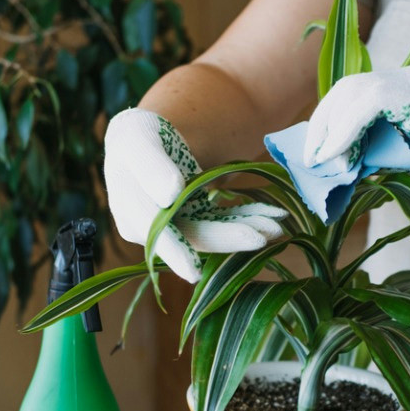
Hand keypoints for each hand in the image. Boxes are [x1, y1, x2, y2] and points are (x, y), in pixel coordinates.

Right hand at [105, 109, 285, 281]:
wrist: (146, 141)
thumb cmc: (137, 137)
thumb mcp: (137, 141)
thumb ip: (150, 166)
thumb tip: (169, 195)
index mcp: (133, 218)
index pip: (158, 236)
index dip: (177, 252)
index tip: (194, 273)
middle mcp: (156, 233)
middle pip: (193, 237)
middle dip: (228, 238)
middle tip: (262, 237)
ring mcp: (180, 229)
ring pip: (215, 233)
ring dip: (245, 229)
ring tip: (276, 226)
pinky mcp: (199, 222)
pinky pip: (225, 223)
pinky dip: (247, 219)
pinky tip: (272, 217)